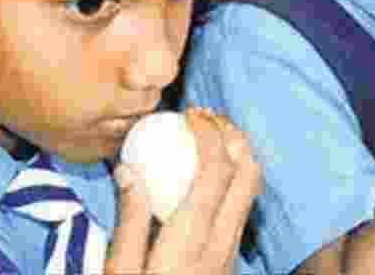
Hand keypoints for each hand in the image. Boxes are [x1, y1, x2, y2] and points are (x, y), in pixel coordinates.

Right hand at [107, 107, 260, 274]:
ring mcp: (233, 249)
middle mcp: (223, 240)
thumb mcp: (123, 271)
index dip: (208, 134)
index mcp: (193, 239)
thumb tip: (127, 170)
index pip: (216, 171)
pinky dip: (234, 174)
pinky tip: (208, 171)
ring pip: (251, 188)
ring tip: (210, 135)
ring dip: (237, 152)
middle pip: (248, 173)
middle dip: (232, 134)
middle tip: (206, 116)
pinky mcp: (233, 256)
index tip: (189, 114)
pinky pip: (243, 204)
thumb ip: (128, 222)